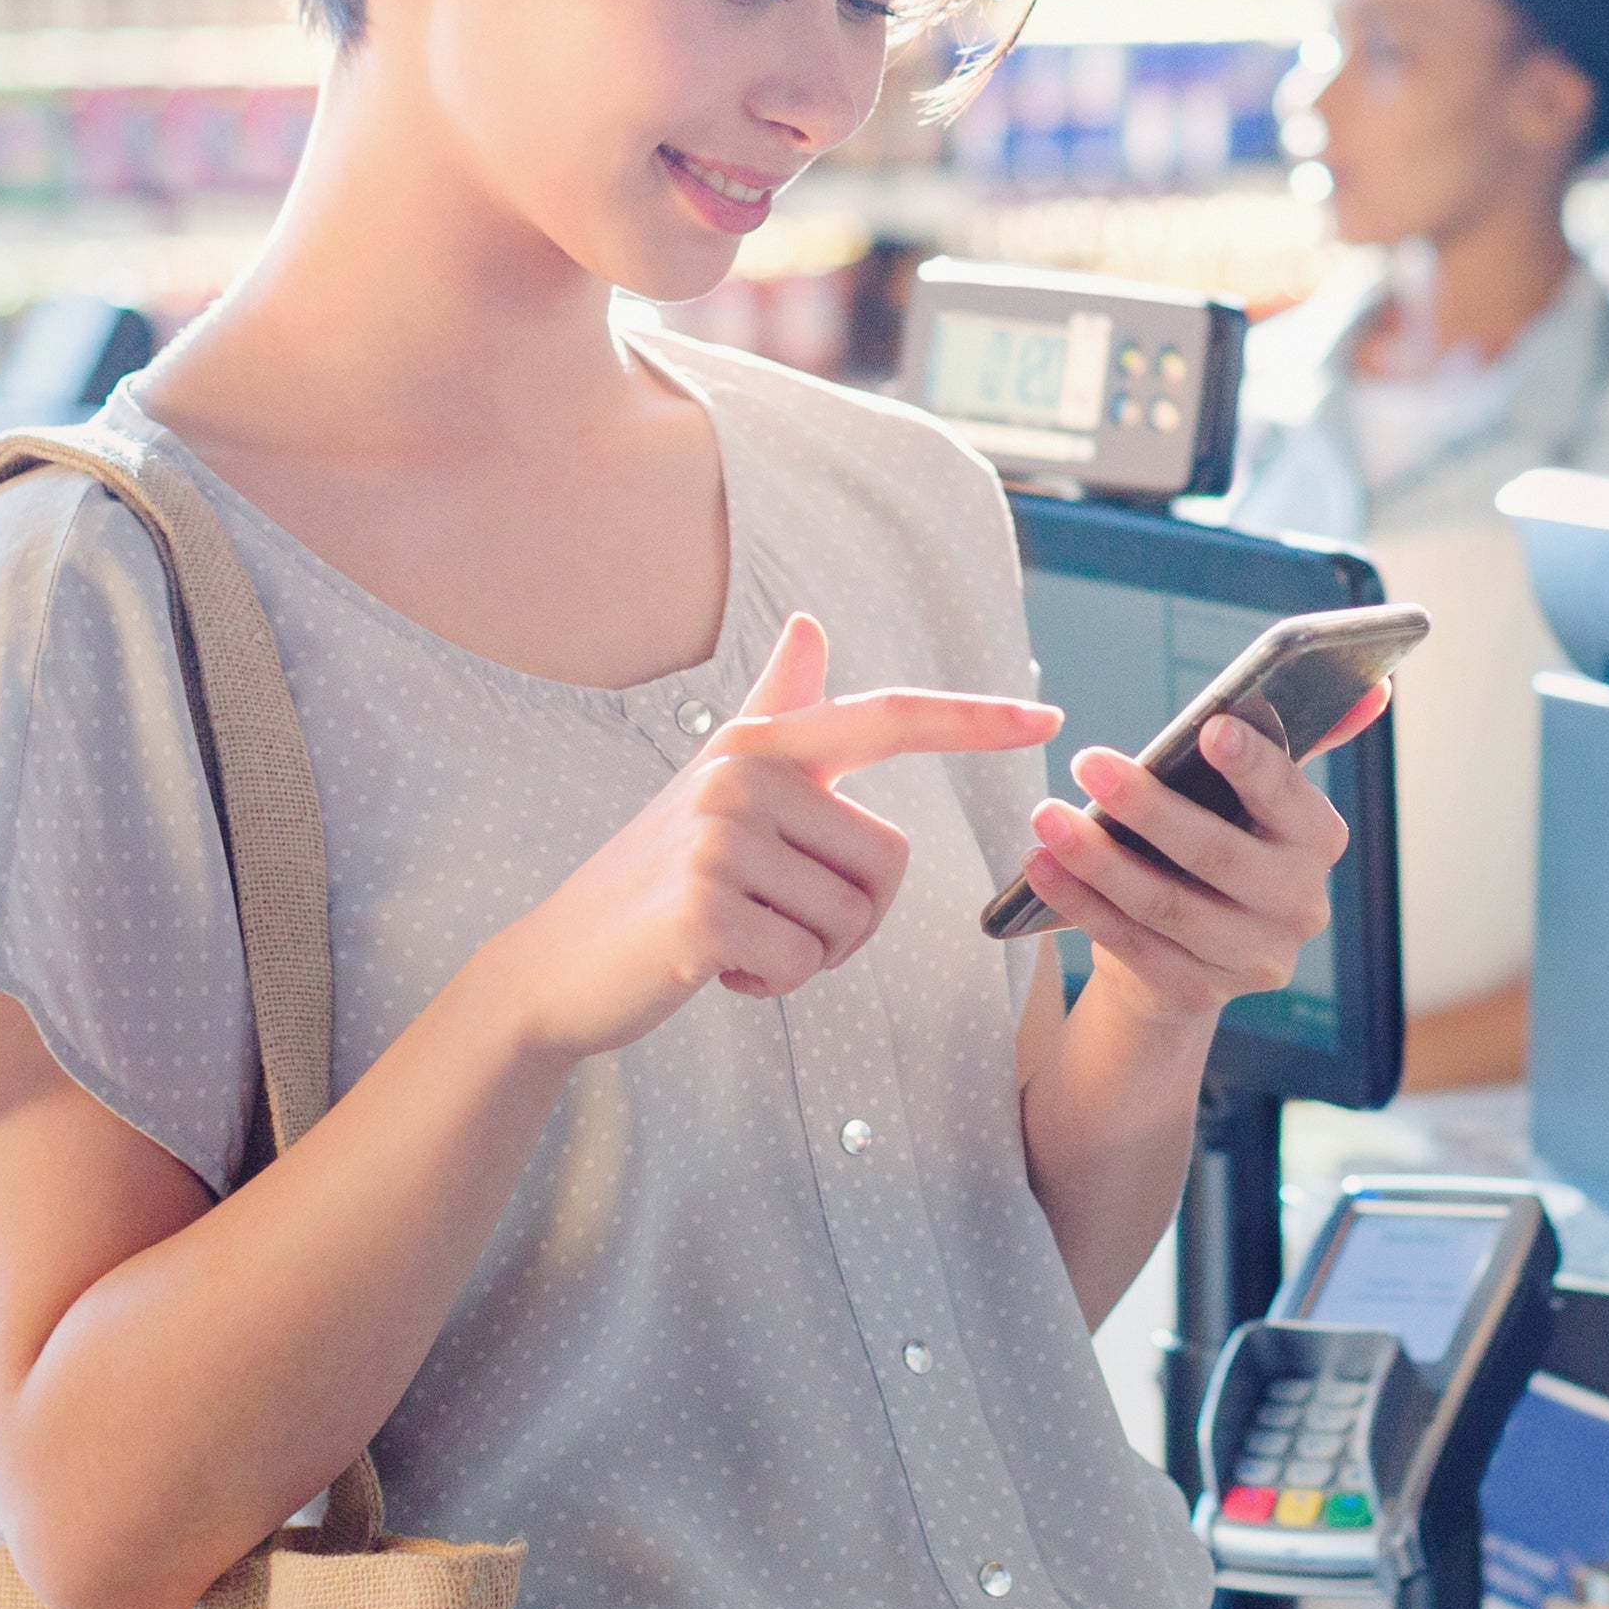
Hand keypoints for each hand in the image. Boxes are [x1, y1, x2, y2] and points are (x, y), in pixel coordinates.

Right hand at [474, 614, 1057, 1063]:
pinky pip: (802, 965)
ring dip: (805, 955)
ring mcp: (718, 839)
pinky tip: (713, 967)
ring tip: (733, 936)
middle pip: (887, 864)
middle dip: (845, 918)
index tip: (1049, 716)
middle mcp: (743, 774)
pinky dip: (769, 985)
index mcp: (760, 743)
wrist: (559, 962)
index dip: (973, 718)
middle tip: (765, 916)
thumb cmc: (656, 876)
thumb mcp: (717, 782)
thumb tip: (809, 622)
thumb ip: (773, 707)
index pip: (886, 716)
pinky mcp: (702, 909)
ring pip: (850, 922)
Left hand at [1015, 686, 1379, 1027]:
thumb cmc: (1216, 844)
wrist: (1186, 952)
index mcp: (1317, 841)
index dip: (1254, 766)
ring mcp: (1251, 959)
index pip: (1290, 799)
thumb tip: (1376, 686)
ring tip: (1047, 816)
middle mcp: (1299, 906)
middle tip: (1089, 762)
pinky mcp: (1197, 992)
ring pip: (1166, 904)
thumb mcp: (1250, 798)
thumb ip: (1292, 743)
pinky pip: (1130, 944)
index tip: (1211, 727)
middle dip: (1149, 807)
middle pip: (1219, 856)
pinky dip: (1080, 902)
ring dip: (1098, 858)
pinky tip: (1040, 866)